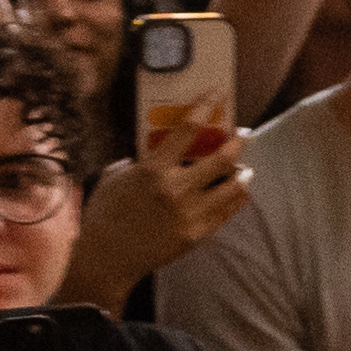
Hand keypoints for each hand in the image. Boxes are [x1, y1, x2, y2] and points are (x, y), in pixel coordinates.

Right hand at [62, 120, 250, 305]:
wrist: (106, 257)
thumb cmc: (104, 213)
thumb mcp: (116, 177)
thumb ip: (139, 161)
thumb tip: (158, 151)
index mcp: (153, 169)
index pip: (188, 129)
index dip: (206, 106)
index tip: (218, 93)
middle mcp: (176, 189)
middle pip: (221, 159)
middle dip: (237, 143)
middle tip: (243, 134)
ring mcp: (190, 214)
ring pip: (233, 188)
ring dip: (243, 173)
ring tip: (246, 168)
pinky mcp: (198, 234)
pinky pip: (227, 212)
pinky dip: (236, 198)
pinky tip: (238, 192)